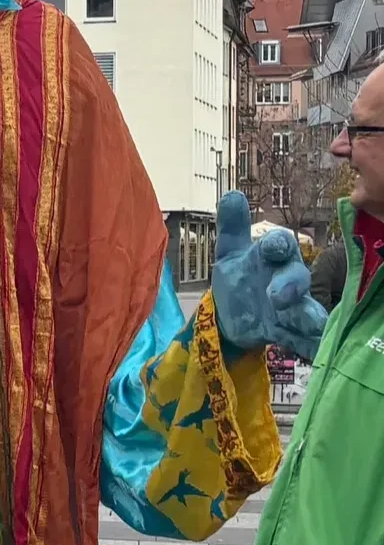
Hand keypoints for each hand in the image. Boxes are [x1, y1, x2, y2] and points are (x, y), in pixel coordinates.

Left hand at [211, 191, 327, 360]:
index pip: (279, 244)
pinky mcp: (287, 333)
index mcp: (271, 256)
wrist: (232, 315)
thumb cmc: (239, 276)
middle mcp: (286, 279)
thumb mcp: (229, 253)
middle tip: (277, 296)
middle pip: (297, 277)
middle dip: (290, 285)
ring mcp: (290, 307)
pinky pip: (304, 339)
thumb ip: (231, 226)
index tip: (272, 247)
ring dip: (308, 317)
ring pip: (305, 309)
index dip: (277, 245)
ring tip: (311, 324)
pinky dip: (310, 344)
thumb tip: (232, 194)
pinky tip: (316, 351)